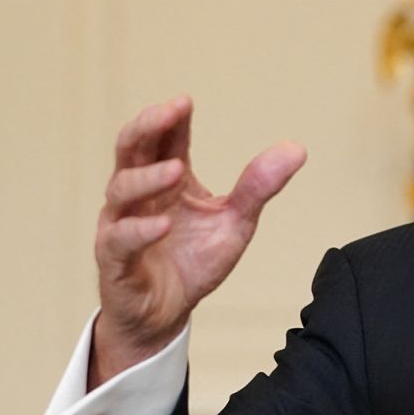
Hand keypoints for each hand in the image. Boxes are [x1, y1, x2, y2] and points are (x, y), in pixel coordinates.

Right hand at [91, 96, 306, 388]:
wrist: (166, 313)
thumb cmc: (193, 260)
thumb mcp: (236, 221)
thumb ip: (259, 186)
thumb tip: (297, 148)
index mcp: (166, 181)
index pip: (163, 140)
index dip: (171, 119)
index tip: (186, 101)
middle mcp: (138, 196)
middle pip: (130, 150)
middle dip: (146, 127)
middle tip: (170, 110)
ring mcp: (121, 225)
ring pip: (120, 190)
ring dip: (147, 177)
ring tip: (176, 169)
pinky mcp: (115, 260)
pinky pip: (119, 240)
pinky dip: (139, 230)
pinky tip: (162, 224)